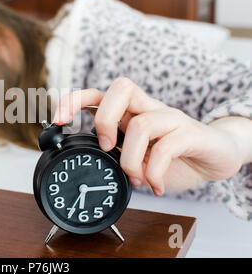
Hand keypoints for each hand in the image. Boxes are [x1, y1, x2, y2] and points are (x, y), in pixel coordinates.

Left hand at [53, 77, 247, 195]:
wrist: (214, 157)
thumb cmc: (171, 154)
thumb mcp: (135, 153)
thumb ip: (114, 151)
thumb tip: (85, 160)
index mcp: (129, 112)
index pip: (97, 93)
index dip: (73, 101)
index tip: (57, 121)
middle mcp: (148, 108)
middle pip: (121, 87)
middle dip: (104, 119)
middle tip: (106, 147)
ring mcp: (170, 118)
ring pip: (142, 123)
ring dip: (130, 159)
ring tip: (135, 178)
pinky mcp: (191, 133)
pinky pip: (168, 145)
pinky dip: (154, 171)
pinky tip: (154, 186)